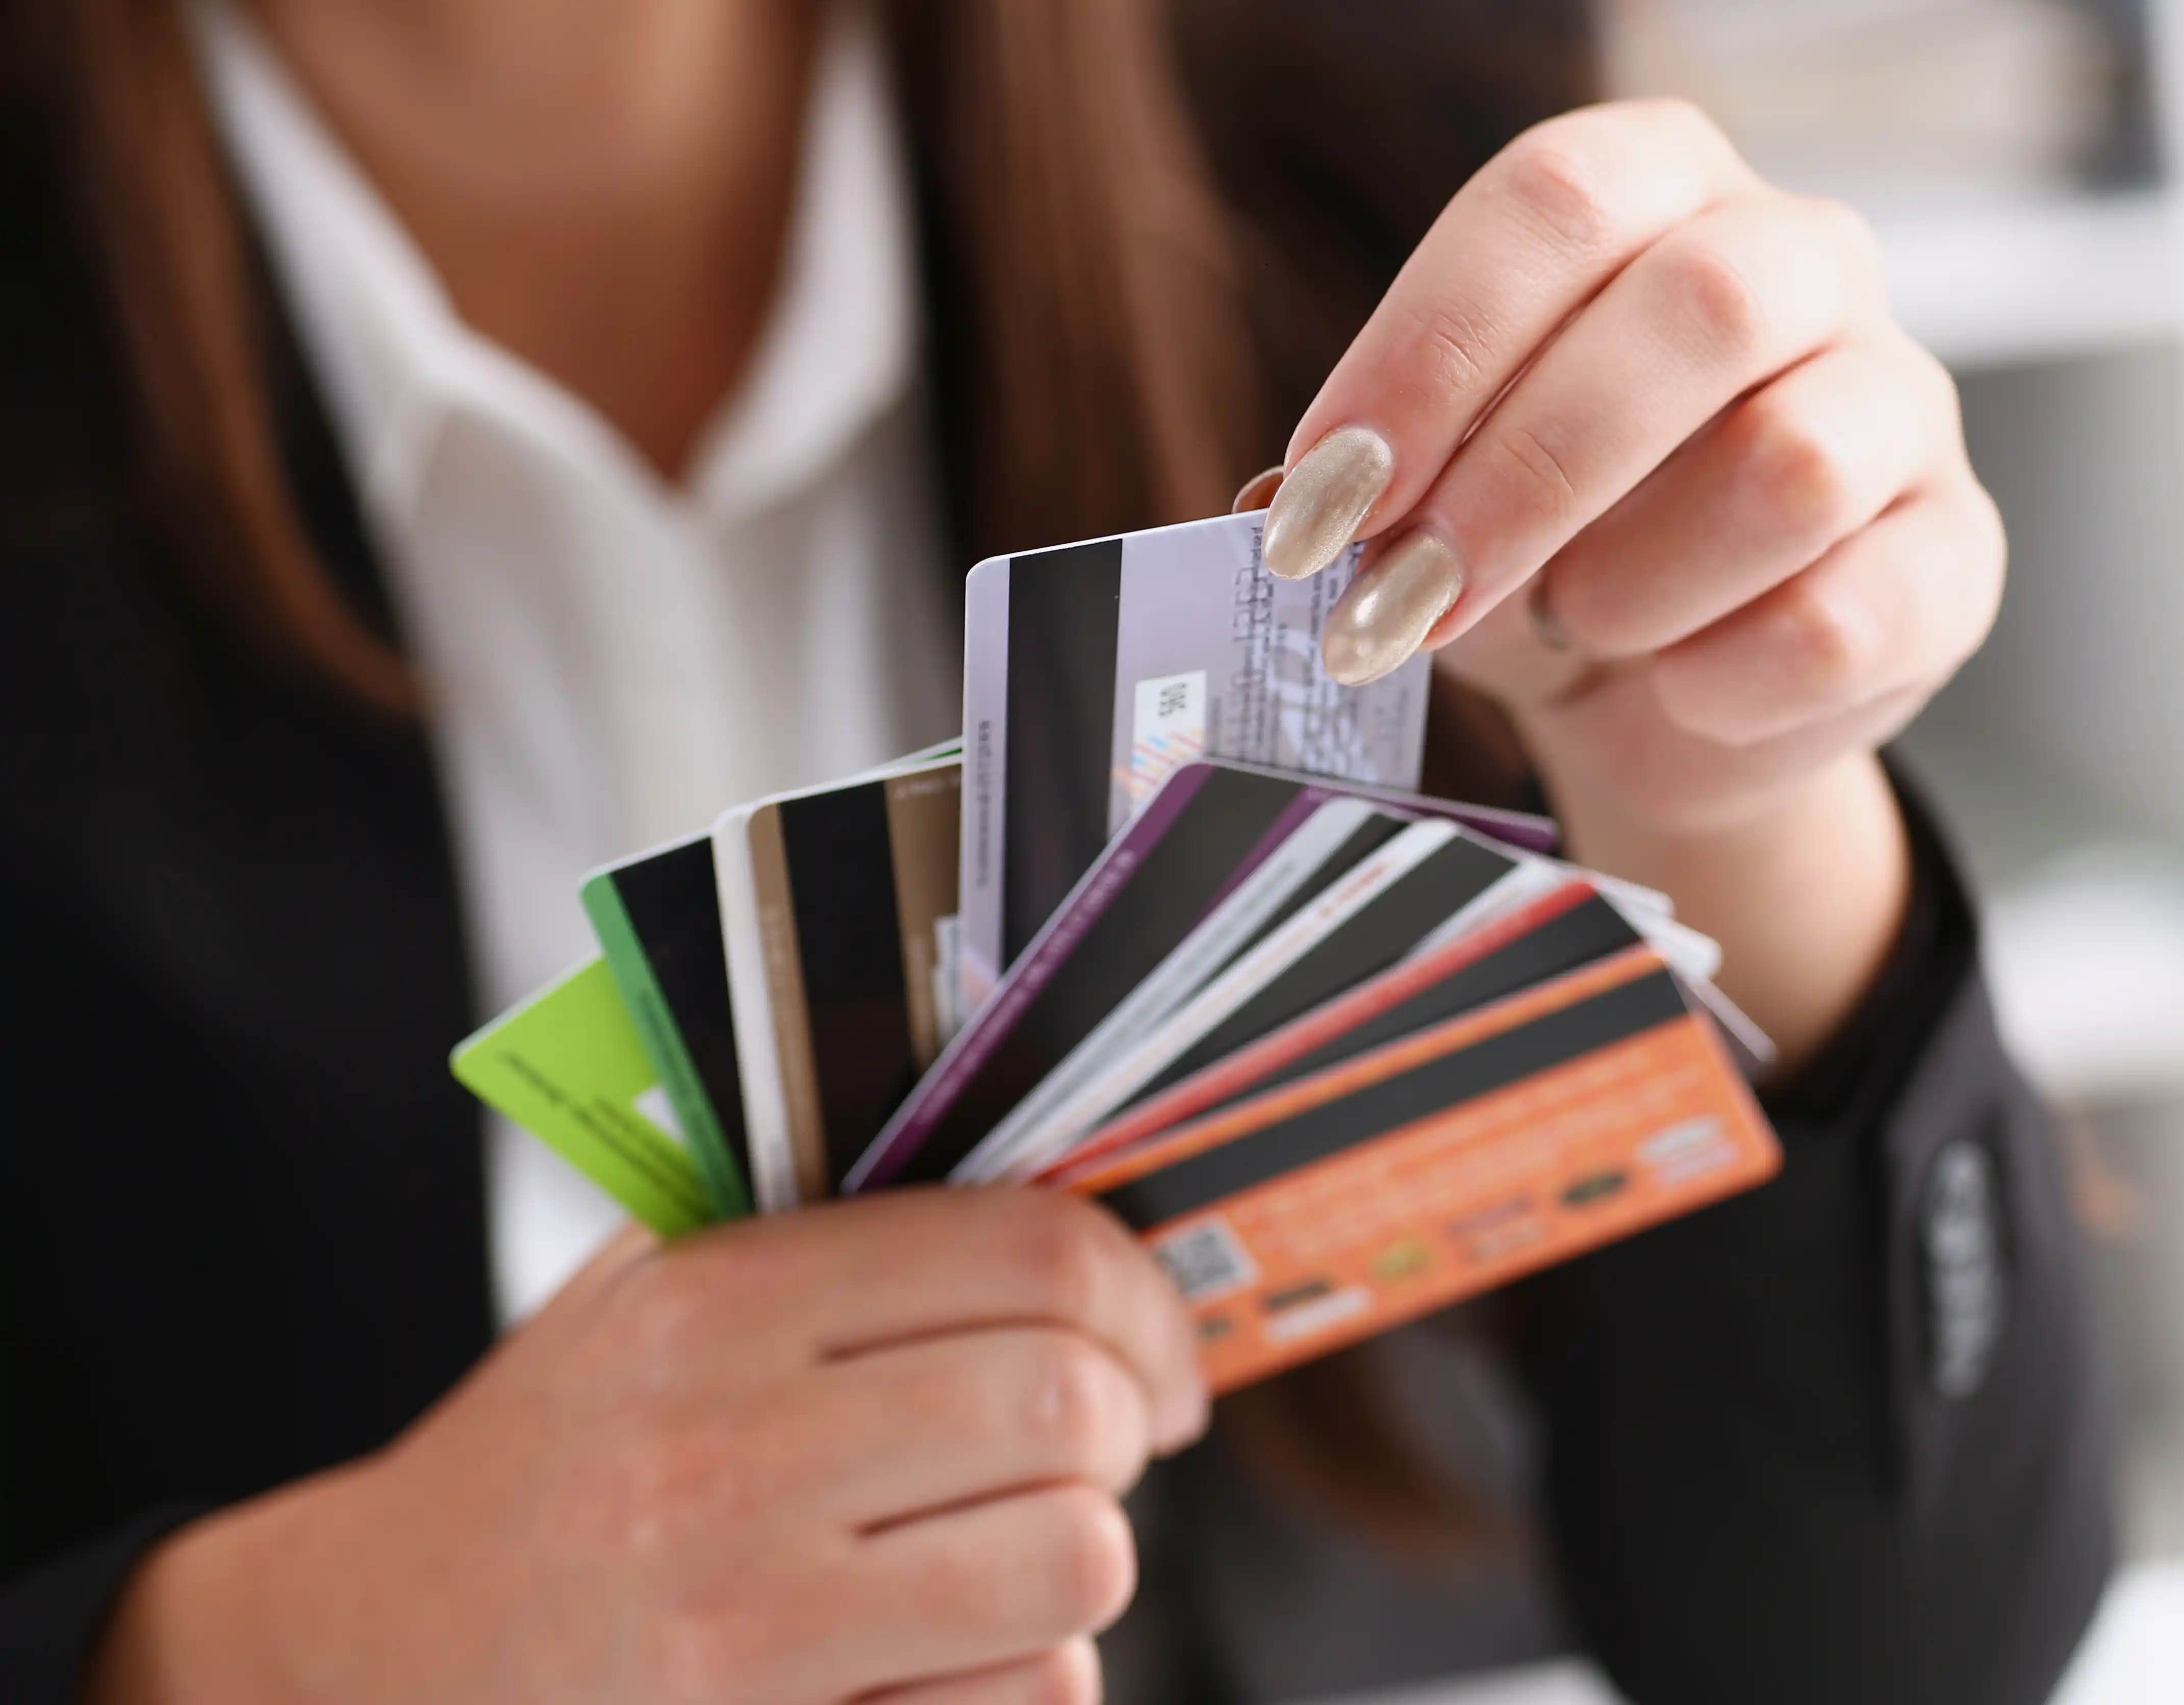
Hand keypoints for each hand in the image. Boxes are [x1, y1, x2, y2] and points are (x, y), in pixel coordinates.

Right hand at [91, 1189, 1207, 1704]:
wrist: (365, 1660)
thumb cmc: (551, 1469)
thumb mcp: (645, 1299)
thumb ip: (822, 1231)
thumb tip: (1060, 1184)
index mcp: (714, 1301)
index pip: (1031, 1251)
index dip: (1144, 1297)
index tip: (1163, 1348)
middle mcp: (724, 1454)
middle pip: (1072, 1401)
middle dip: (1130, 1425)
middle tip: (1109, 1447)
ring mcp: (740, 1623)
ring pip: (1075, 1560)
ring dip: (1083, 1556)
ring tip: (1024, 1550)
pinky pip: (1030, 1697)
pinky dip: (1027, 1679)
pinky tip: (949, 1657)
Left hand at [1259, 99, 2001, 1056]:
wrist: (1674, 687)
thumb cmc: (1546, 543)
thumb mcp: (1440, 492)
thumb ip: (1370, 481)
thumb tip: (1283, 502)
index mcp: (1664, 187)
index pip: (1555, 198)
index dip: (1430, 346)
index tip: (1324, 496)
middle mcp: (1806, 258)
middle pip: (1699, 304)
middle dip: (1527, 471)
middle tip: (1411, 596)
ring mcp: (1903, 401)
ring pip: (1794, 459)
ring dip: (1635, 576)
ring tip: (1574, 628)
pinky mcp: (1957, 553)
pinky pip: (1853, 614)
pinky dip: (1728, 679)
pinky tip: (1675, 694)